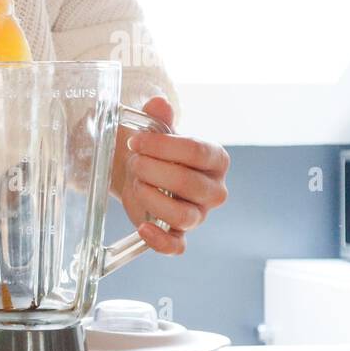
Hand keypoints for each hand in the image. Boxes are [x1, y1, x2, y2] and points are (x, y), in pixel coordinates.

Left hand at [113, 97, 229, 254]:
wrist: (139, 172)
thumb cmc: (155, 152)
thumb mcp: (156, 131)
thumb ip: (158, 117)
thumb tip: (158, 103)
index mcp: (215, 159)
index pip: (197, 151)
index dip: (162, 146)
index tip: (135, 141)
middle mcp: (214, 189)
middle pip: (189, 184)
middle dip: (153, 171)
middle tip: (134, 162)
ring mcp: (198, 214)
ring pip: (184, 216)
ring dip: (152, 199)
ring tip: (137, 184)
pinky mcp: (179, 234)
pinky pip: (177, 247)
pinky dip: (159, 240)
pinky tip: (142, 227)